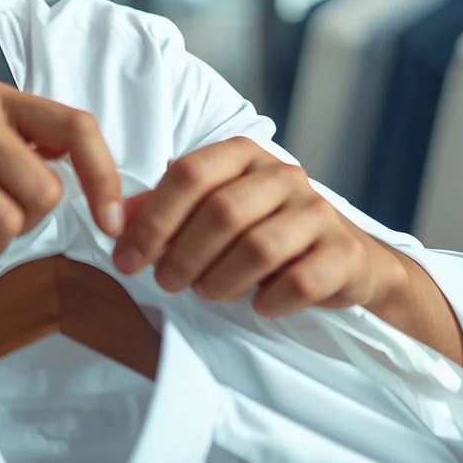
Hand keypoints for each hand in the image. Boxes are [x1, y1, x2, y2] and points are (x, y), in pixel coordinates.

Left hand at [112, 138, 405, 318]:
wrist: (344, 260)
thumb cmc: (266, 234)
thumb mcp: (214, 213)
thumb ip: (167, 211)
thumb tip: (117, 219)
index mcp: (245, 156)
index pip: (189, 174)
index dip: (152, 220)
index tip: (126, 259)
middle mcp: (284, 175)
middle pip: (221, 211)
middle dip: (183, 254)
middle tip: (167, 283)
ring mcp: (318, 212)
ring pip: (259, 246)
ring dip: (222, 279)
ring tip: (207, 294)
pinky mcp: (344, 252)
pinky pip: (300, 280)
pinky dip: (271, 299)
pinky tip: (259, 306)